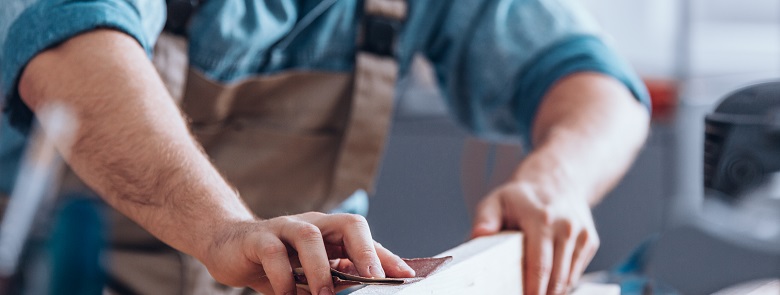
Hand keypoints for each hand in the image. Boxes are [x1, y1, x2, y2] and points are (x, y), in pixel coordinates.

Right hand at [200, 212, 414, 294]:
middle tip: (372, 279)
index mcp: (329, 232)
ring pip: (310, 237)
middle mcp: (312, 225)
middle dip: (364, 251)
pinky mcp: (258, 238)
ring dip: (321, 269)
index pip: (365, 238)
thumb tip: (368, 287)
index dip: (386, 256)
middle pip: (348, 223)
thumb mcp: (310, 271)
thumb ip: (337, 277)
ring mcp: (284, 228)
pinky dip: (283, 277)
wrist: (227, 245)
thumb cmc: (276, 261)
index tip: (405, 275)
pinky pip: (274, 253)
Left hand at [471, 180, 598, 294]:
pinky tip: (547, 281)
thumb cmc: (521, 197)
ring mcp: (582, 235)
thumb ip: (485, 219)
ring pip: (568, 280)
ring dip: (552, 291)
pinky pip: (575, 273)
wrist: (556, 182)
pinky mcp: (590, 242)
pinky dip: (561, 282)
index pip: (540, 266)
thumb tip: (478, 235)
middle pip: (556, 278)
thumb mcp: (496, 201)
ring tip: (534, 291)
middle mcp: (567, 227)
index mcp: (543, 219)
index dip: (532, 290)